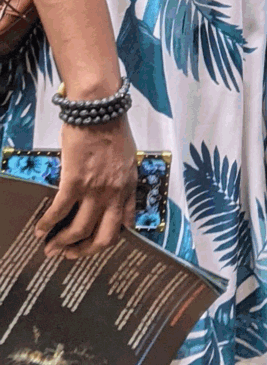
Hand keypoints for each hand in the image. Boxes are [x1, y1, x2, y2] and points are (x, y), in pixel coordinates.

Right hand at [35, 116, 137, 259]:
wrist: (100, 109)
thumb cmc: (112, 128)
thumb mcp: (128, 158)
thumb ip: (122, 179)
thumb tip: (111, 194)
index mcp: (129, 186)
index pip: (125, 224)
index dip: (109, 238)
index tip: (95, 243)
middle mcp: (115, 192)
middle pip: (104, 237)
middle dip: (85, 251)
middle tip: (71, 255)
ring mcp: (96, 189)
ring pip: (80, 230)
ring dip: (63, 243)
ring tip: (50, 248)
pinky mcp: (75, 181)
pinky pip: (59, 211)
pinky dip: (47, 224)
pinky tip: (39, 230)